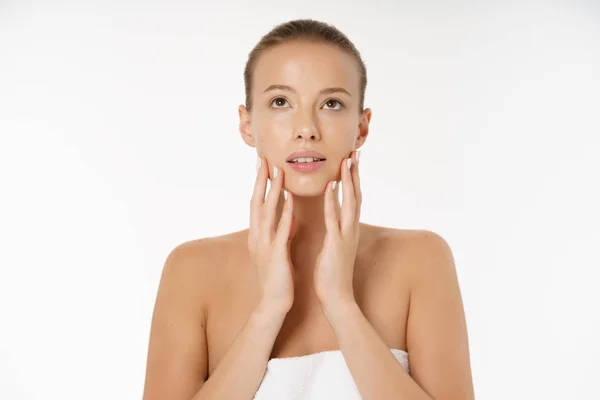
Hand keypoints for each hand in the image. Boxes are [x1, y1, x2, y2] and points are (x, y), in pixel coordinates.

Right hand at [248, 157, 295, 313]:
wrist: (273, 303)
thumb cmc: (277, 277)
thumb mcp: (277, 250)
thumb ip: (281, 232)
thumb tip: (287, 216)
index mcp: (258, 235)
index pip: (257, 204)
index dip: (260, 184)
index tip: (263, 165)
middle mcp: (257, 236)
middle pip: (257, 202)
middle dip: (260, 180)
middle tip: (263, 158)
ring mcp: (265, 244)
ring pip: (266, 211)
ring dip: (272, 190)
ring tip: (277, 171)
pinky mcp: (276, 253)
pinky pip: (280, 229)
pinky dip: (285, 212)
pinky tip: (290, 199)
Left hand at [314, 150, 361, 309]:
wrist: (336, 297)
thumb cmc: (332, 273)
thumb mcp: (335, 246)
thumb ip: (336, 230)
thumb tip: (335, 217)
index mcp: (349, 229)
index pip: (353, 199)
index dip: (353, 179)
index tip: (352, 160)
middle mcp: (351, 229)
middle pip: (356, 195)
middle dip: (355, 173)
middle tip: (355, 152)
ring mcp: (346, 236)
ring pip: (350, 203)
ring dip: (348, 181)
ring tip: (347, 161)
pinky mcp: (336, 245)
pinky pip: (334, 220)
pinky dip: (332, 203)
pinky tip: (329, 188)